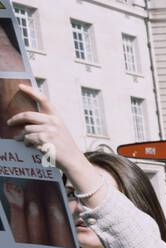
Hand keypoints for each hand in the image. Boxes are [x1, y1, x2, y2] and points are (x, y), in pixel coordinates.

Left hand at [6, 84, 98, 199]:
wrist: (73, 161)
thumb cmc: (64, 147)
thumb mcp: (58, 132)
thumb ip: (44, 125)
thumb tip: (23, 126)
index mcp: (56, 117)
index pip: (43, 100)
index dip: (31, 91)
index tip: (20, 86)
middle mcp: (53, 121)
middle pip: (28, 115)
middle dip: (16, 119)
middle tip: (9, 123)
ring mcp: (49, 130)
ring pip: (27, 130)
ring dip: (24, 137)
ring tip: (27, 142)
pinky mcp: (45, 140)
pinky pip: (29, 139)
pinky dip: (28, 144)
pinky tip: (32, 147)